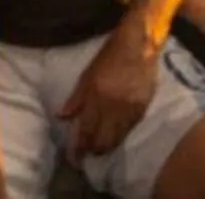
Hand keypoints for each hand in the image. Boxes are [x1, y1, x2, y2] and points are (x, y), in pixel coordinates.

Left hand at [53, 27, 158, 159]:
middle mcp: (113, 106)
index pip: (85, 130)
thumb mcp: (88, 74)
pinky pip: (129, 130)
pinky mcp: (142, 109)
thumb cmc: (109, 56)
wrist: (139, 45)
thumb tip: (62, 117)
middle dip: (93, 150)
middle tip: (88, 153)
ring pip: (117, 139)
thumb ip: (76, 98)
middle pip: (102, 141)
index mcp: (96, 96)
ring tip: (100, 147)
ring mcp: (129, 109)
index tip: (74, 159)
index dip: (78, 148)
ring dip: (107, 146)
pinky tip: (116, 135)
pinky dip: (121, 135)